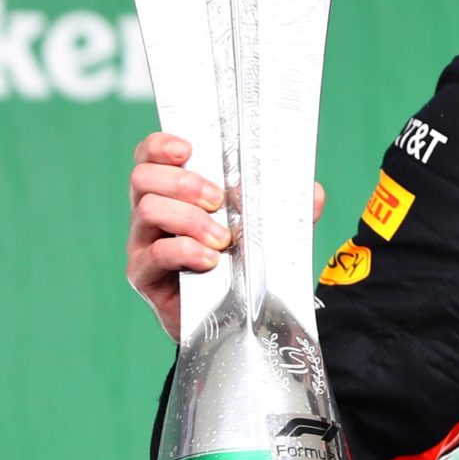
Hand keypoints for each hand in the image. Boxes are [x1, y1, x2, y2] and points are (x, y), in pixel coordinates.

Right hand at [127, 133, 325, 341]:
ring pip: (148, 210)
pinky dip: (185, 251)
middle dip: (184, 182)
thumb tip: (313, 192)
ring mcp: (143, 242)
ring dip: (190, 218)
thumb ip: (287, 209)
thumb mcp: (269, 229)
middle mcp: (151, 212)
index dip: (161, 145)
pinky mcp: (143, 274)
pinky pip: (154, 253)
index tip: (186, 149)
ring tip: (223, 238)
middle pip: (144, 177)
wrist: (232, 313)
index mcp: (175, 191)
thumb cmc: (244, 261)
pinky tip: (211, 261)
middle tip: (219, 199)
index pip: (150, 156)